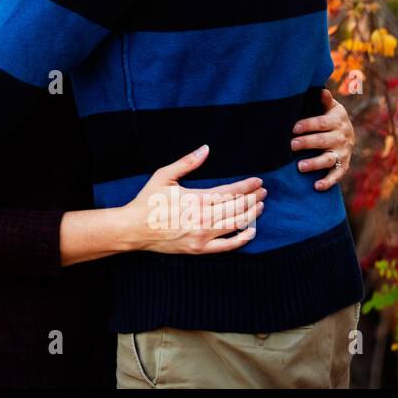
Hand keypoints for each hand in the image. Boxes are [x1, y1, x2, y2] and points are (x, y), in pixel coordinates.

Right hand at [117, 145, 266, 254]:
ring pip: (236, 224)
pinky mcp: (200, 248)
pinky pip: (227, 246)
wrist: (134, 228)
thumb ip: (187, 162)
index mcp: (196, 199)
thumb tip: (206, 149)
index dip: (248, 186)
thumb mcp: (164, 176)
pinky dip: (242, 239)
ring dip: (252, 214)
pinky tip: (251, 231)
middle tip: (263, 192)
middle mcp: (203, 218)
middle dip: (254, 198)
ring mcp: (203, 236)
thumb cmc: (148, 201)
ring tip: (260, 206)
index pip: (231, 191)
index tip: (258, 181)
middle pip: (238, 207)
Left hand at [292, 88, 354, 190]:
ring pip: (329, 159)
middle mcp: (342, 137)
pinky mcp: (344, 165)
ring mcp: (343, 152)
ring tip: (299, 167)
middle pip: (323, 141)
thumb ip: (325, 101)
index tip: (293, 128)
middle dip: (307, 143)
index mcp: (337, 120)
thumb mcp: (330, 106)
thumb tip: (322, 90)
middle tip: (291, 145)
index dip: (308, 125)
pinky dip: (328, 181)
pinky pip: (337, 174)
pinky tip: (316, 186)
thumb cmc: (330, 116)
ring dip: (315, 163)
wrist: (347, 131)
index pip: (322, 123)